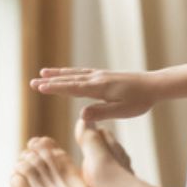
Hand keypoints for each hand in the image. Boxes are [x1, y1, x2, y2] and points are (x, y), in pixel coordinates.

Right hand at [31, 68, 158, 122]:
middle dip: (51, 81)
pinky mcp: (105, 75)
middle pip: (69, 79)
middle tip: (32, 82)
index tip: (39, 87)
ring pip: (75, 74)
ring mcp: (101, 75)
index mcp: (99, 88)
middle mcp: (97, 79)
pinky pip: (83, 72)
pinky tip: (67, 73)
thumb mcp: (123, 110)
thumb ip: (102, 112)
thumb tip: (82, 114)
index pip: (72, 88)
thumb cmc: (140, 100)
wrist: (154, 85)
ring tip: (43, 73)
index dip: (55, 88)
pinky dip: (71, 72)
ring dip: (58, 74)